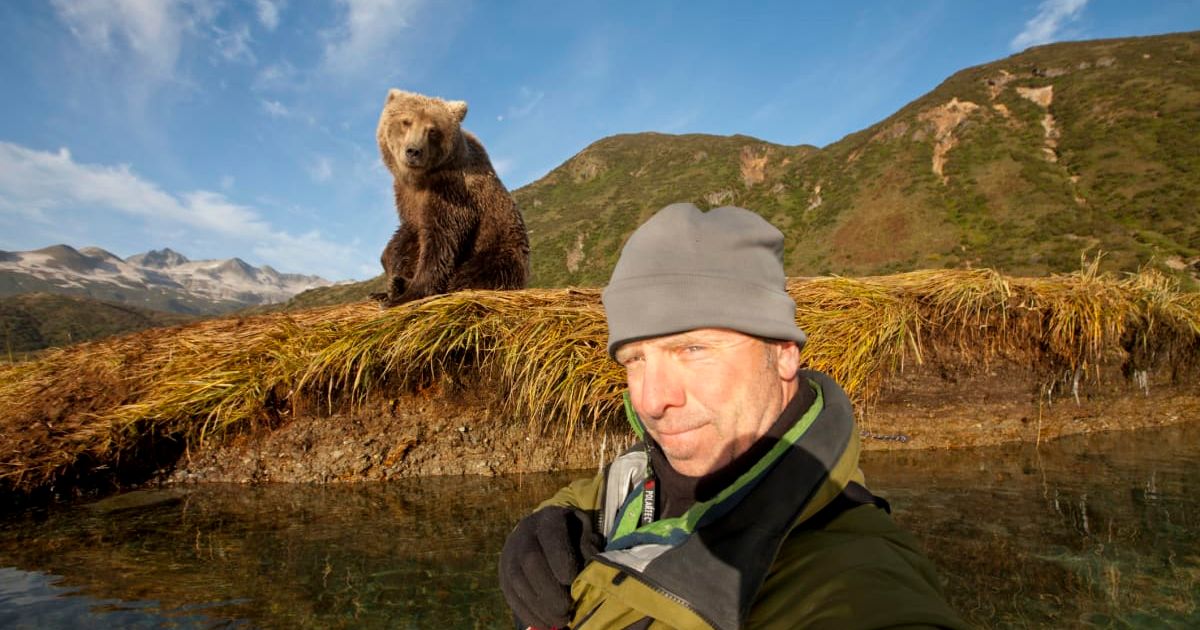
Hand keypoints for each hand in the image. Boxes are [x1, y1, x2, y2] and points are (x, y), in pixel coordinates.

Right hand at [499, 506, 603, 628]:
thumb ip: (588, 546)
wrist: (542, 531)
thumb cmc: (572, 535)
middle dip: (549, 589)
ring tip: (561, 620)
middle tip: (567, 609)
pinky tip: (545, 624)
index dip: (559, 557)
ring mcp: (510, 554)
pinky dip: (528, 612)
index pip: (551, 533)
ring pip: (518, 580)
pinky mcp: (503, 574)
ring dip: (539, 605)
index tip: (571, 580)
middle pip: (530, 560)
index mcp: (549, 518)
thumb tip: (589, 568)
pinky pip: (510, 594)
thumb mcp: (584, 532)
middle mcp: (524, 533)